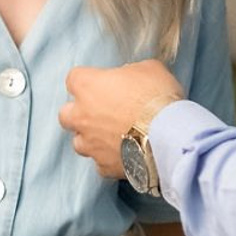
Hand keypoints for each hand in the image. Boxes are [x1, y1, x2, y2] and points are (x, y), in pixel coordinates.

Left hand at [60, 59, 184, 179]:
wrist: (169, 136)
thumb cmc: (157, 97)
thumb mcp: (149, 69)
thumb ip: (131, 73)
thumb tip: (129, 79)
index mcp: (88, 86)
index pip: (74, 79)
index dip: (89, 80)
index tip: (102, 82)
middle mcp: (81, 116)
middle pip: (66, 114)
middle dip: (79, 113)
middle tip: (102, 111)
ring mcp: (90, 144)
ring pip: (80, 142)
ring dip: (92, 138)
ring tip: (115, 136)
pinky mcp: (103, 166)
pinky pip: (101, 163)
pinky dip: (111, 158)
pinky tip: (127, 153)